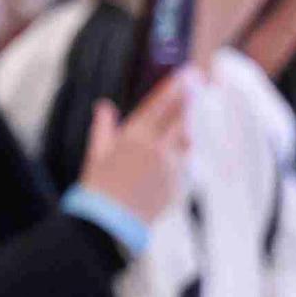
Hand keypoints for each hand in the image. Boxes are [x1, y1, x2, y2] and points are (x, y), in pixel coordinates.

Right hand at [80, 72, 194, 228]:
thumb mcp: (96, 154)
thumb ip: (103, 127)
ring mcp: (171, 166)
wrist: (109, 224)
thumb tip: (104, 107)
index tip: (187, 73)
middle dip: (190, 98)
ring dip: (188, 125)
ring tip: (190, 115)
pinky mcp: (179, 182)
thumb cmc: (98, 189)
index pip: (160, 105)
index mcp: (134, 137)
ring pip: (188, 138)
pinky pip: (186, 162)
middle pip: (181, 116)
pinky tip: (180, 150)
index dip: (175, 87)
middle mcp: (157, 148)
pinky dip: (183, 154)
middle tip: (199, 82)